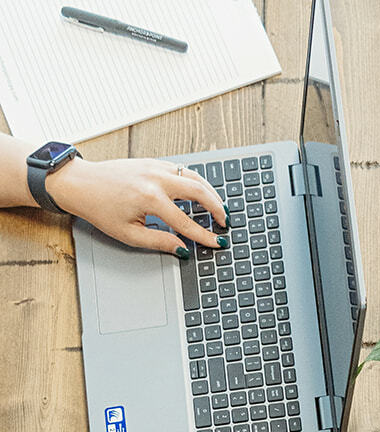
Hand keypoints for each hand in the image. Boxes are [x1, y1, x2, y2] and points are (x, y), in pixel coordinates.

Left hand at [46, 157, 226, 255]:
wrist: (82, 183)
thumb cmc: (101, 208)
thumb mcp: (129, 234)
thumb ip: (159, 242)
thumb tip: (182, 249)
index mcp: (150, 199)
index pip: (186, 222)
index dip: (204, 236)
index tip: (218, 243)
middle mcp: (155, 179)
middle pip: (199, 191)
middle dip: (216, 208)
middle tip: (226, 222)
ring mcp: (155, 167)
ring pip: (194, 176)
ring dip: (210, 192)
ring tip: (219, 207)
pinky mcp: (152, 162)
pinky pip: (182, 170)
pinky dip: (195, 181)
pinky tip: (201, 193)